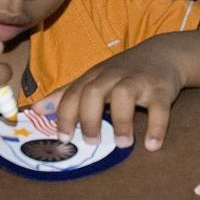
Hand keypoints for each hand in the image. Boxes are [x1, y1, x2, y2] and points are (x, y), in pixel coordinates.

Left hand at [33, 39, 185, 151]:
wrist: (163, 54)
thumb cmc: (122, 72)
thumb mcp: (93, 79)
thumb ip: (67, 95)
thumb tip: (36, 109)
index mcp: (94, 77)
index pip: (73, 94)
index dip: (65, 115)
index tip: (63, 138)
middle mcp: (113, 77)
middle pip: (93, 92)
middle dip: (89, 118)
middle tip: (91, 142)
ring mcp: (138, 81)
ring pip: (123, 96)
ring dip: (121, 122)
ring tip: (122, 143)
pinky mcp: (161, 89)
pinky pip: (159, 108)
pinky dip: (156, 127)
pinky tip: (152, 145)